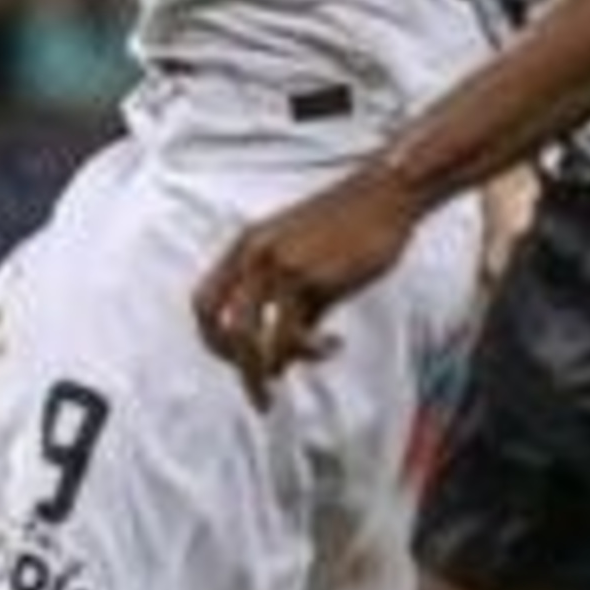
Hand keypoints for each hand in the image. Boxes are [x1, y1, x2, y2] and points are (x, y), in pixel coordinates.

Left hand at [194, 167, 425, 408]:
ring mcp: (280, 267)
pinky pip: (293, 336)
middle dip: (236, 367)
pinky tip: (332, 346)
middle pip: (221, 327)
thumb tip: (279, 360)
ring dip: (265, 373)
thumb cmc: (351, 225)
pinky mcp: (311, 280)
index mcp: (245, 246)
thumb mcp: (304, 257)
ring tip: (286, 384)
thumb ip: (289, 304)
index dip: (213, 339)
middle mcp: (254, 256)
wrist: (384, 194)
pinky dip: (309, 353)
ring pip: (252, 340)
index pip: (204, 302)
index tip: (237, 361)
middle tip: (259, 394)